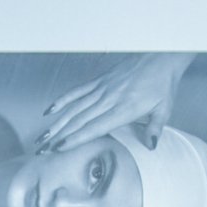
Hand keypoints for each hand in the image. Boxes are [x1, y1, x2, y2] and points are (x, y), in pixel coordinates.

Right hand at [38, 53, 190, 152]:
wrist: (163, 56)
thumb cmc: (164, 83)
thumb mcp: (165, 108)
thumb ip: (155, 128)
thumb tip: (150, 146)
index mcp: (124, 108)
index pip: (94, 127)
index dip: (75, 139)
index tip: (58, 149)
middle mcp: (109, 98)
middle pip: (79, 120)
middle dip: (58, 136)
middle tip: (42, 150)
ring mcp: (103, 88)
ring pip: (74, 108)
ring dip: (56, 123)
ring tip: (42, 137)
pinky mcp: (101, 80)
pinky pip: (78, 91)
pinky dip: (63, 99)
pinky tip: (50, 109)